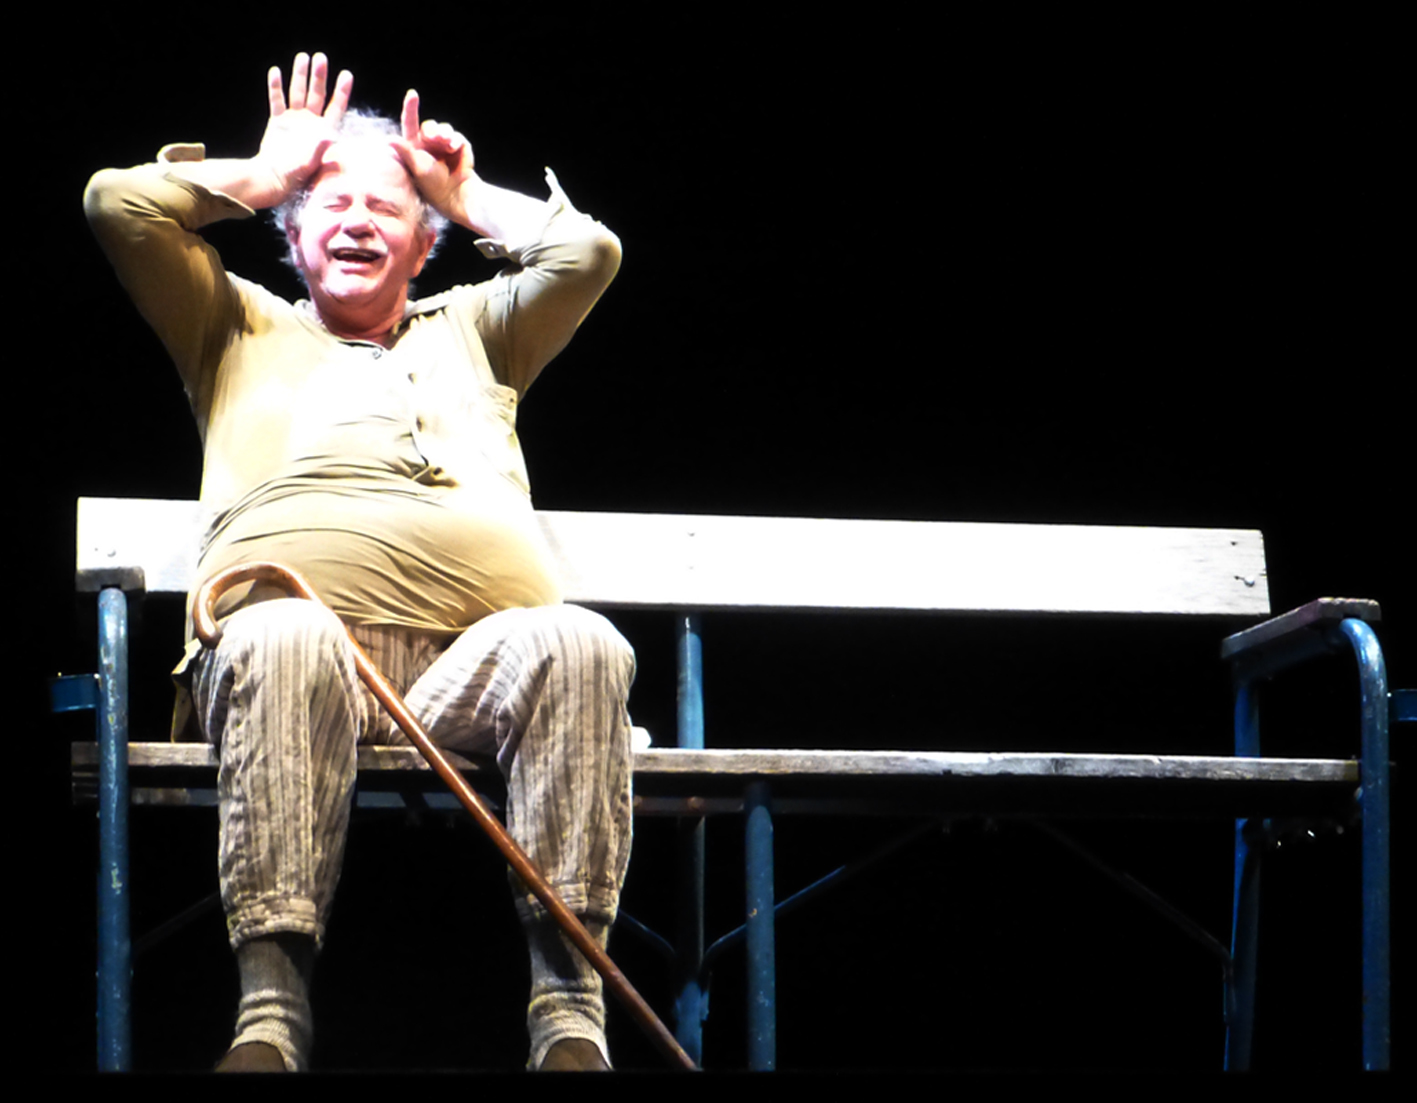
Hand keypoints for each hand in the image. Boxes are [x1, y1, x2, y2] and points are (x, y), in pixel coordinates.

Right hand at [257, 52, 352, 198]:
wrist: (273, 180)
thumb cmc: (296, 176)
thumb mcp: (311, 164)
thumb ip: (321, 149)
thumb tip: (331, 137)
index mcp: (323, 131)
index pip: (335, 107)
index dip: (341, 91)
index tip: (347, 74)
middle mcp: (310, 122)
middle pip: (316, 94)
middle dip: (319, 76)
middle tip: (321, 57)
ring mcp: (294, 120)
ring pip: (298, 92)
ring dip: (300, 75)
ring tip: (303, 57)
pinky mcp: (277, 121)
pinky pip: (277, 100)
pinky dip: (276, 87)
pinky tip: (276, 71)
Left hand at [392, 89, 475, 224]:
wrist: (456, 194)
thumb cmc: (432, 185)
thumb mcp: (416, 167)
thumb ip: (405, 151)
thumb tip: (387, 138)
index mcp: (414, 147)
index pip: (410, 123)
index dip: (410, 107)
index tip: (412, 93)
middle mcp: (428, 144)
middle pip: (428, 125)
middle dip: (432, 130)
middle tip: (436, 138)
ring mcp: (444, 145)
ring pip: (443, 128)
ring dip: (445, 134)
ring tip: (447, 144)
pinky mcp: (459, 148)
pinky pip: (457, 136)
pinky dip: (456, 141)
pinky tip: (454, 148)